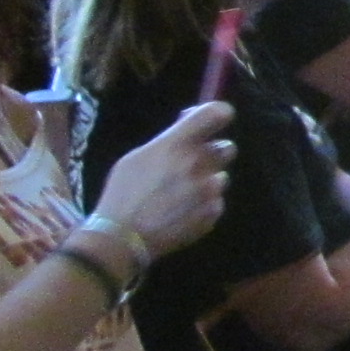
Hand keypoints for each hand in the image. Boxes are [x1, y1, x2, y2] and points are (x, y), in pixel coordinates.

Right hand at [93, 102, 234, 256]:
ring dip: (206, 182)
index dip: (218, 113)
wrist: (123, 237)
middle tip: (191, 164)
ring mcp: (209, 190)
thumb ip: (168, 140)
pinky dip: (203, 205)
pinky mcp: (213, 212)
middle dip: (212, 153)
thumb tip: (188, 124)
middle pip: (226, 148)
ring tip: (180, 195)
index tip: (210, 121)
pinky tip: (181, 212)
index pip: (217, 113)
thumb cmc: (123, 194)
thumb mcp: (137, 157)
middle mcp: (199, 163)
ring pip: (221, 177)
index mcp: (178, 144)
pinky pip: (216, 202)